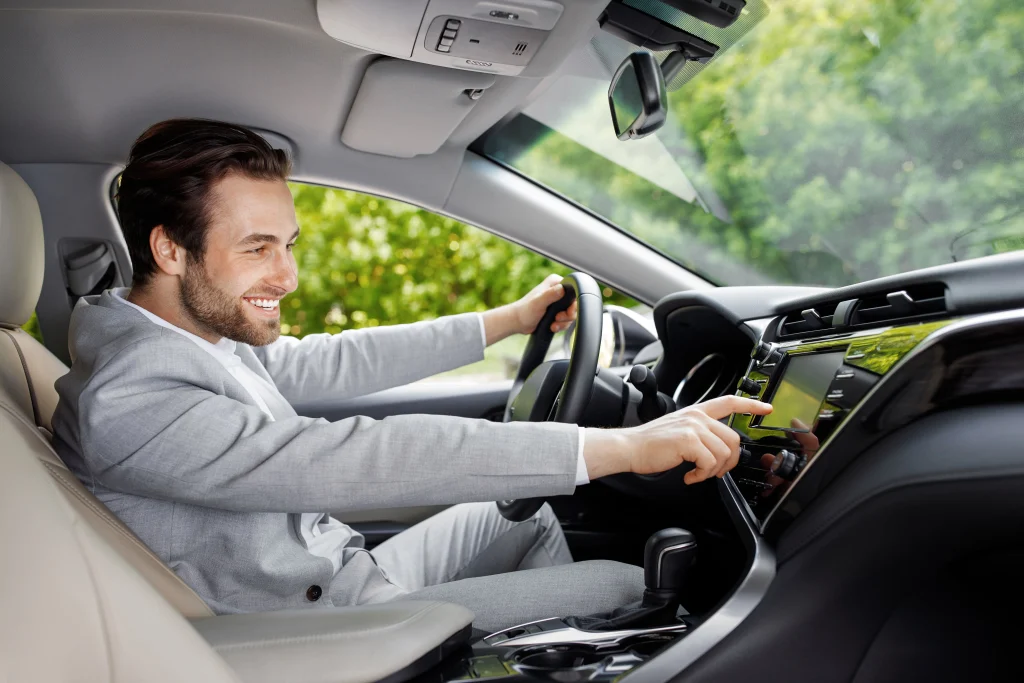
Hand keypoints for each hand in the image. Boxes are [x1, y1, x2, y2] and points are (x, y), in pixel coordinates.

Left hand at [513, 274, 577, 335]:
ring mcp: (558, 301)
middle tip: (558, 318)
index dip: (574, 303)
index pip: (574, 290)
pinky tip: (552, 326)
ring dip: (564, 322)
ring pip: (571, 314)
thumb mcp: (538, 302)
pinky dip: (561, 325)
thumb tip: (562, 289)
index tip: (568, 312)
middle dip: (568, 315)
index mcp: (555, 282)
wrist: (518, 322)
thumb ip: (550, 295)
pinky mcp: (557, 311)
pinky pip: (567, 320)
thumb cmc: (525, 311)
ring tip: (553, 324)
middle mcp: (558, 290)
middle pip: (575, 304)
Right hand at [582, 396, 773, 483]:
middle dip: (729, 461)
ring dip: (713, 471)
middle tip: (713, 471)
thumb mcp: (679, 430)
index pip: (729, 402)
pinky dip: (701, 475)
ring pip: (723, 453)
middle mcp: (697, 417)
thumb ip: (699, 434)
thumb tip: (717, 450)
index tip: (766, 408)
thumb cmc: (651, 444)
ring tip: (698, 473)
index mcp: (696, 412)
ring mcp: (693, 427)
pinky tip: (689, 476)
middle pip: (733, 438)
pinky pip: (710, 463)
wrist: (630, 447)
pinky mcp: (688, 441)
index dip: (751, 404)